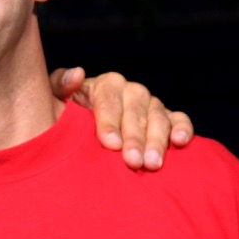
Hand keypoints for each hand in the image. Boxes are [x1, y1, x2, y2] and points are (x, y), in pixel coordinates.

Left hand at [50, 67, 193, 170]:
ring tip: (152, 164)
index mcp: (105, 85)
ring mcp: (150, 104)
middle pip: (136, 111)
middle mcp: (131, 91)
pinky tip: (181, 142)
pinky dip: (182, 128)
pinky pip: (179, 119)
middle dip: (135, 138)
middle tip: (133, 162)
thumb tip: (76, 74)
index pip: (109, 101)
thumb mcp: (56, 101)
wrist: (81, 130)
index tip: (110, 143)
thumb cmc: (66, 117)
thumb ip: (60, 86)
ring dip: (157, 140)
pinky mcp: (167, 118)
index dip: (110, 122)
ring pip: (158, 117)